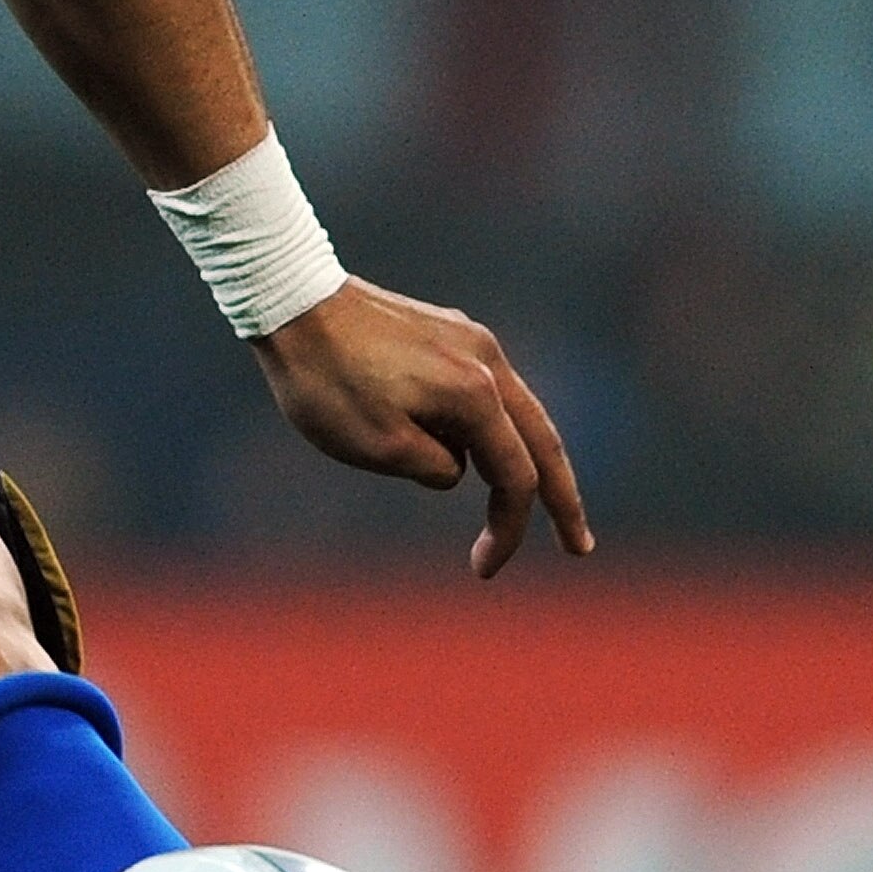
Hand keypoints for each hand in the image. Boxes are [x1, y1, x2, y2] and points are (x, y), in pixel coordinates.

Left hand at [253, 278, 593, 579]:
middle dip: (563, 499)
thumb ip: (434, 469)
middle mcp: (487, 362)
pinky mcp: (448, 332)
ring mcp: (471, 341)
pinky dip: (494, 428)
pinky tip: (476, 452)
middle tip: (579, 547)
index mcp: (475, 396)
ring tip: (535, 503)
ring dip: (528, 460)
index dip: (508, 530)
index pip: (515, 479)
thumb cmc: (326, 381)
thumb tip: (457, 468)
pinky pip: (486, 390)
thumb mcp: (377, 448)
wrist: (292, 301)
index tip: (483, 570)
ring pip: (518, 412)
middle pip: (543, 442)